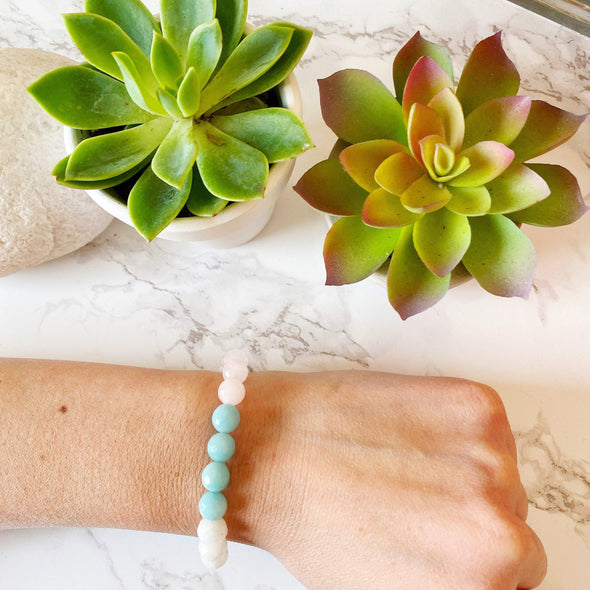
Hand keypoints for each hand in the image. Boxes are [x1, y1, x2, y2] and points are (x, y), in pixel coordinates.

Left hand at [234, 371, 546, 589]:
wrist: (267, 449)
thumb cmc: (311, 524)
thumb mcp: (391, 586)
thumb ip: (452, 580)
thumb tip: (479, 564)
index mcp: (484, 578)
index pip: (517, 570)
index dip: (473, 552)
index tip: (452, 538)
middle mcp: (498, 516)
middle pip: (511, 516)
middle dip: (470, 510)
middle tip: (417, 500)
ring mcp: (489, 452)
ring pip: (499, 467)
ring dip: (464, 465)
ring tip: (403, 462)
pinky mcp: (474, 402)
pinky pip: (488, 426)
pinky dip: (456, 428)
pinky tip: (406, 433)